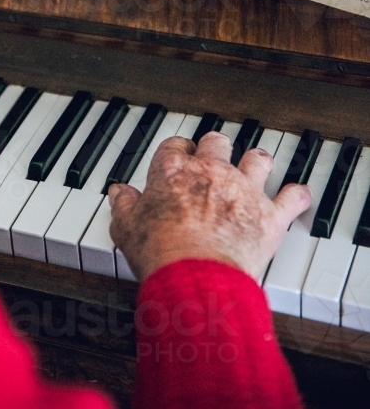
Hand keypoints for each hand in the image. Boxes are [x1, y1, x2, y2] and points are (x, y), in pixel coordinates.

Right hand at [108, 132, 311, 281]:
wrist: (195, 275)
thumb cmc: (160, 251)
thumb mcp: (126, 226)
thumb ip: (123, 205)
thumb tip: (118, 194)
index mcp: (174, 169)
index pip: (176, 145)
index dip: (177, 150)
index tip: (177, 157)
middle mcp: (211, 171)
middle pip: (218, 141)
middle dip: (216, 147)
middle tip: (214, 155)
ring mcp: (244, 190)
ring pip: (258, 158)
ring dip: (257, 161)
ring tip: (257, 163)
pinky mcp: (269, 216)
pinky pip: (293, 197)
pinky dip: (297, 196)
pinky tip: (298, 195)